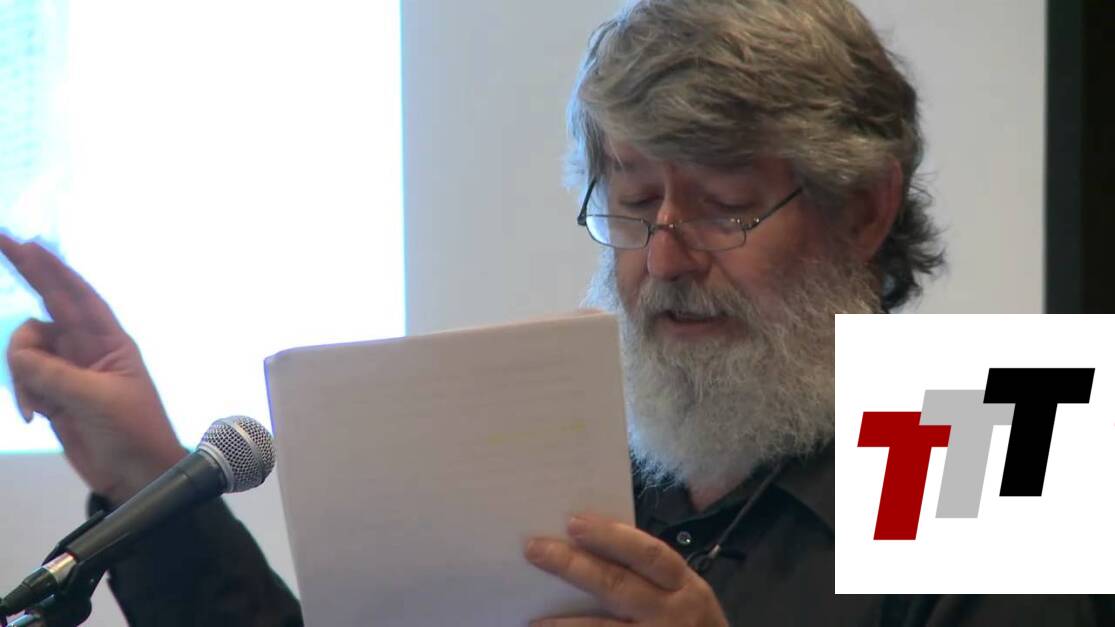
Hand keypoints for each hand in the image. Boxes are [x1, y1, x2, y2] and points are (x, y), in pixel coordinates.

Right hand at [1, 234, 185, 504]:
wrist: (136, 476)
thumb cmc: (133, 434)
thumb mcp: (97, 400)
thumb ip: (54, 374)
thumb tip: (18, 354)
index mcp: (110, 341)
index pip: (78, 296)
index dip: (53, 269)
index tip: (27, 244)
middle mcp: (88, 348)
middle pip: (49, 304)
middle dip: (27, 273)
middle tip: (2, 240)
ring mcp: (68, 370)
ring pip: (26, 350)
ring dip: (22, 374)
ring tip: (44, 406)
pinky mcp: (53, 394)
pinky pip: (23, 379)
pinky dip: (23, 394)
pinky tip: (38, 416)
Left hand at [525, 513, 728, 626]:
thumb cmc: (692, 624)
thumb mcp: (682, 594)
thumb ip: (649, 575)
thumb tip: (590, 549)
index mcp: (684, 585)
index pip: (647, 554)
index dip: (610, 537)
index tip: (573, 522)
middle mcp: (672, 613)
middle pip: (616, 585)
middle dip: (573, 566)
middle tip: (535, 550)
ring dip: (565, 625)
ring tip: (534, 621)